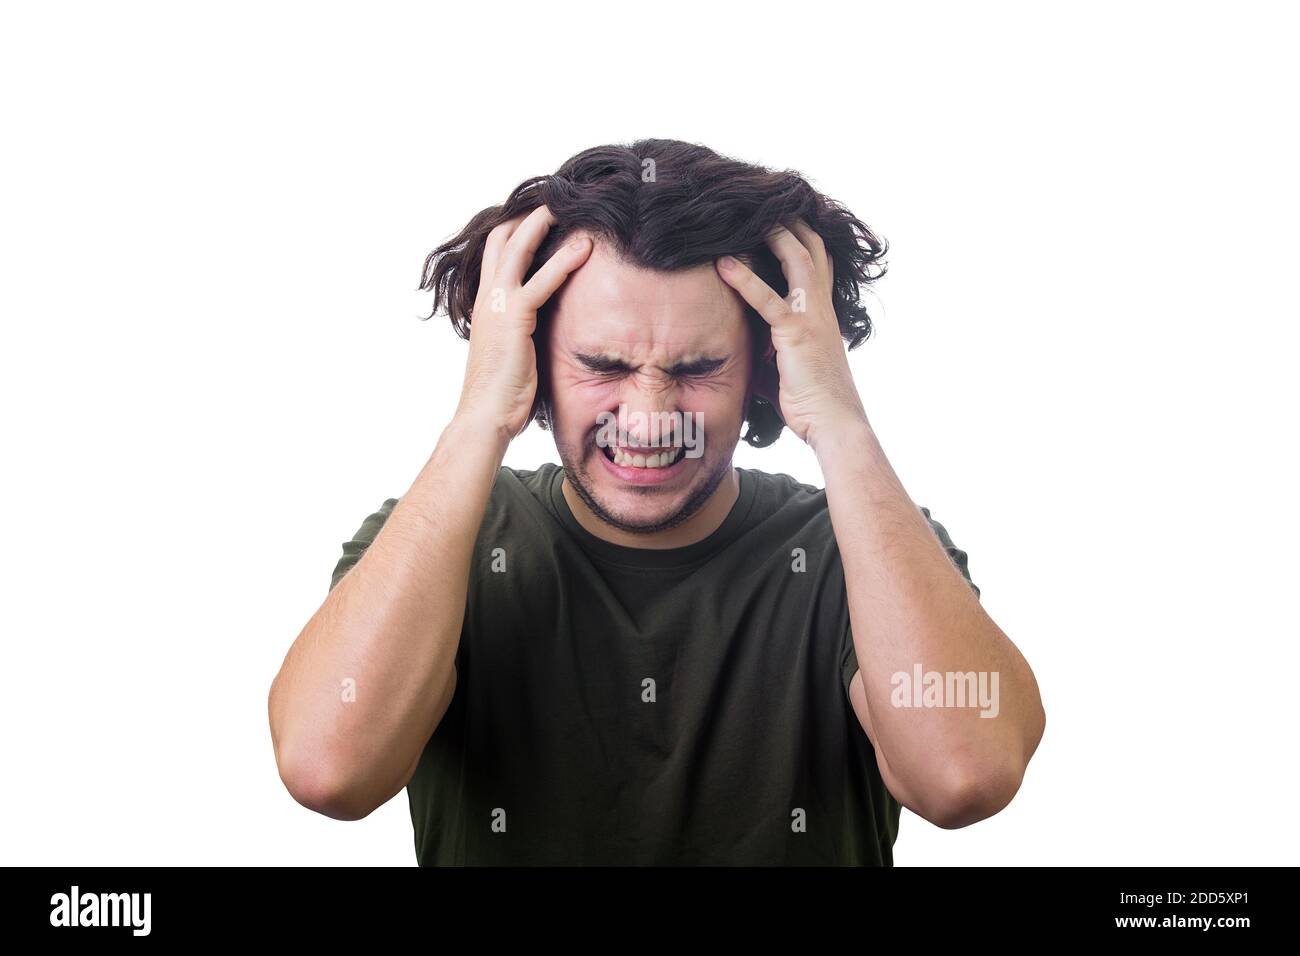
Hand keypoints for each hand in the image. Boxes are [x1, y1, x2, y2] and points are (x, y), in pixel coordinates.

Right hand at [454, 205, 592, 442]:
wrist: (485, 416)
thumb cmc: (502, 393)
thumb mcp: (515, 350)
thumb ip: (526, 329)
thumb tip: (547, 326)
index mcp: (486, 303)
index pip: (497, 251)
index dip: (517, 228)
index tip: (543, 214)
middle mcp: (487, 296)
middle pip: (502, 237)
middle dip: (528, 213)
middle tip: (558, 196)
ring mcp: (497, 304)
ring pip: (518, 247)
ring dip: (543, 222)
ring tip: (571, 204)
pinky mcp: (513, 317)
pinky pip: (542, 280)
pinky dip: (565, 260)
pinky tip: (586, 247)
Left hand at [715, 219, 867, 451]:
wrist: (833, 425)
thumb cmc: (808, 403)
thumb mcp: (783, 365)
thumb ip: (764, 344)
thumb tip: (734, 340)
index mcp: (822, 313)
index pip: (816, 262)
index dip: (801, 236)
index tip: (779, 217)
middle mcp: (821, 307)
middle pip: (812, 246)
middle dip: (791, 219)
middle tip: (764, 199)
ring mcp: (812, 317)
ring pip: (798, 258)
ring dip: (773, 232)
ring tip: (746, 214)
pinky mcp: (797, 334)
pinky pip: (768, 300)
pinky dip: (744, 279)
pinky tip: (722, 264)